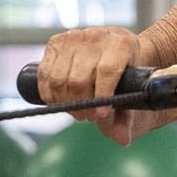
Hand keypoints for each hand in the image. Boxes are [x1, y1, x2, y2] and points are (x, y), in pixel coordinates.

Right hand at [37, 26, 142, 145]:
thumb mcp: (132, 88)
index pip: (107, 72)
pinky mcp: (55, 42)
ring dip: (64, 102)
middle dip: (82, 105)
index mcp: (119, 44)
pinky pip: (44, 74)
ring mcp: (73, 37)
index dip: (102, 97)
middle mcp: (95, 36)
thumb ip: (126, 116)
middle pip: (79, 79)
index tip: (102, 115)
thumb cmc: (126, 69)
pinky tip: (59, 101)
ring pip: (59, 79)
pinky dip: (49, 94)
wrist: (116, 44)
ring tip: (77, 110)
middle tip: (89, 116)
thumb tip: (123, 140)